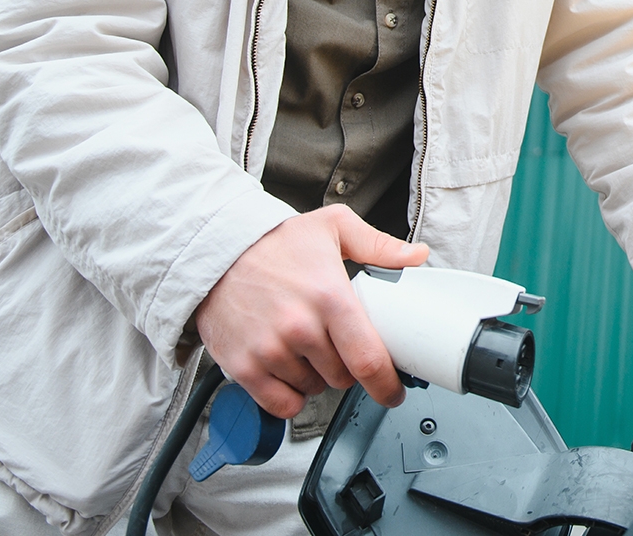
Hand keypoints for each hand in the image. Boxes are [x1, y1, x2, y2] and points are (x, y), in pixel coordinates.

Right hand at [193, 206, 428, 416]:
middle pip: (343, 378)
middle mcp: (299, 328)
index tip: (393, 391)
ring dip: (316, 377)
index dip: (387, 384)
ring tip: (305, 345)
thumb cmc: (274, 242)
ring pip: (313, 389)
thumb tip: (416, 257)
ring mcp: (269, 350)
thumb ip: (378, 245)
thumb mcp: (332, 227)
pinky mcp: (243, 366)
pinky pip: (280, 404)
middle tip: (337, 344)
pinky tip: (288, 370)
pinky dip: (289, 395)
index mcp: (329, 297)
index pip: (368, 359)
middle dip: (348, 367)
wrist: (216, 251)